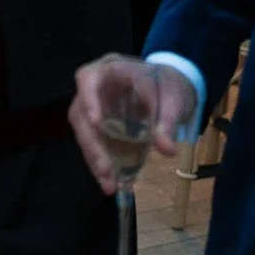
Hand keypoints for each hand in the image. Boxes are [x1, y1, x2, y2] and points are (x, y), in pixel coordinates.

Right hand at [70, 54, 199, 194]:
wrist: (168, 89)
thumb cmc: (167, 86)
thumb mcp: (173, 100)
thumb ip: (168, 121)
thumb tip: (167, 149)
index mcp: (111, 69)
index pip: (88, 78)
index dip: (89, 100)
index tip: (96, 123)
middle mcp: (94, 88)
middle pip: (80, 113)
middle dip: (92, 144)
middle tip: (106, 171)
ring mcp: (93, 107)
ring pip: (83, 133)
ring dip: (94, 159)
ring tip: (109, 185)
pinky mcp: (97, 127)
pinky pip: (93, 144)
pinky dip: (100, 163)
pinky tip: (111, 181)